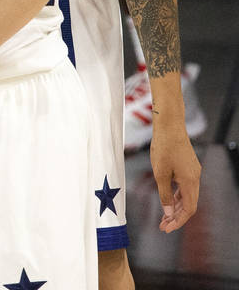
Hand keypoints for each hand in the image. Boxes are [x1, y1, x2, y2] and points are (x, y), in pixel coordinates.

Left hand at [149, 117, 201, 231]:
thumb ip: (164, 194)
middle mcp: (195, 178)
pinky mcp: (188, 167)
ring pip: (186, 196)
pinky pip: (184, 187)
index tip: (167, 229)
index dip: (178, 221)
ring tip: (163, 218)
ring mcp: (193, 172)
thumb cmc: (163, 147)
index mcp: (190, 182)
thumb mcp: (160, 173)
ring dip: (175, 207)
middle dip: (176, 217)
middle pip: (189, 204)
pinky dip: (176, 195)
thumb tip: (169, 213)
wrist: (169, 126)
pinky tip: (167, 201)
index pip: (189, 209)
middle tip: (163, 227)